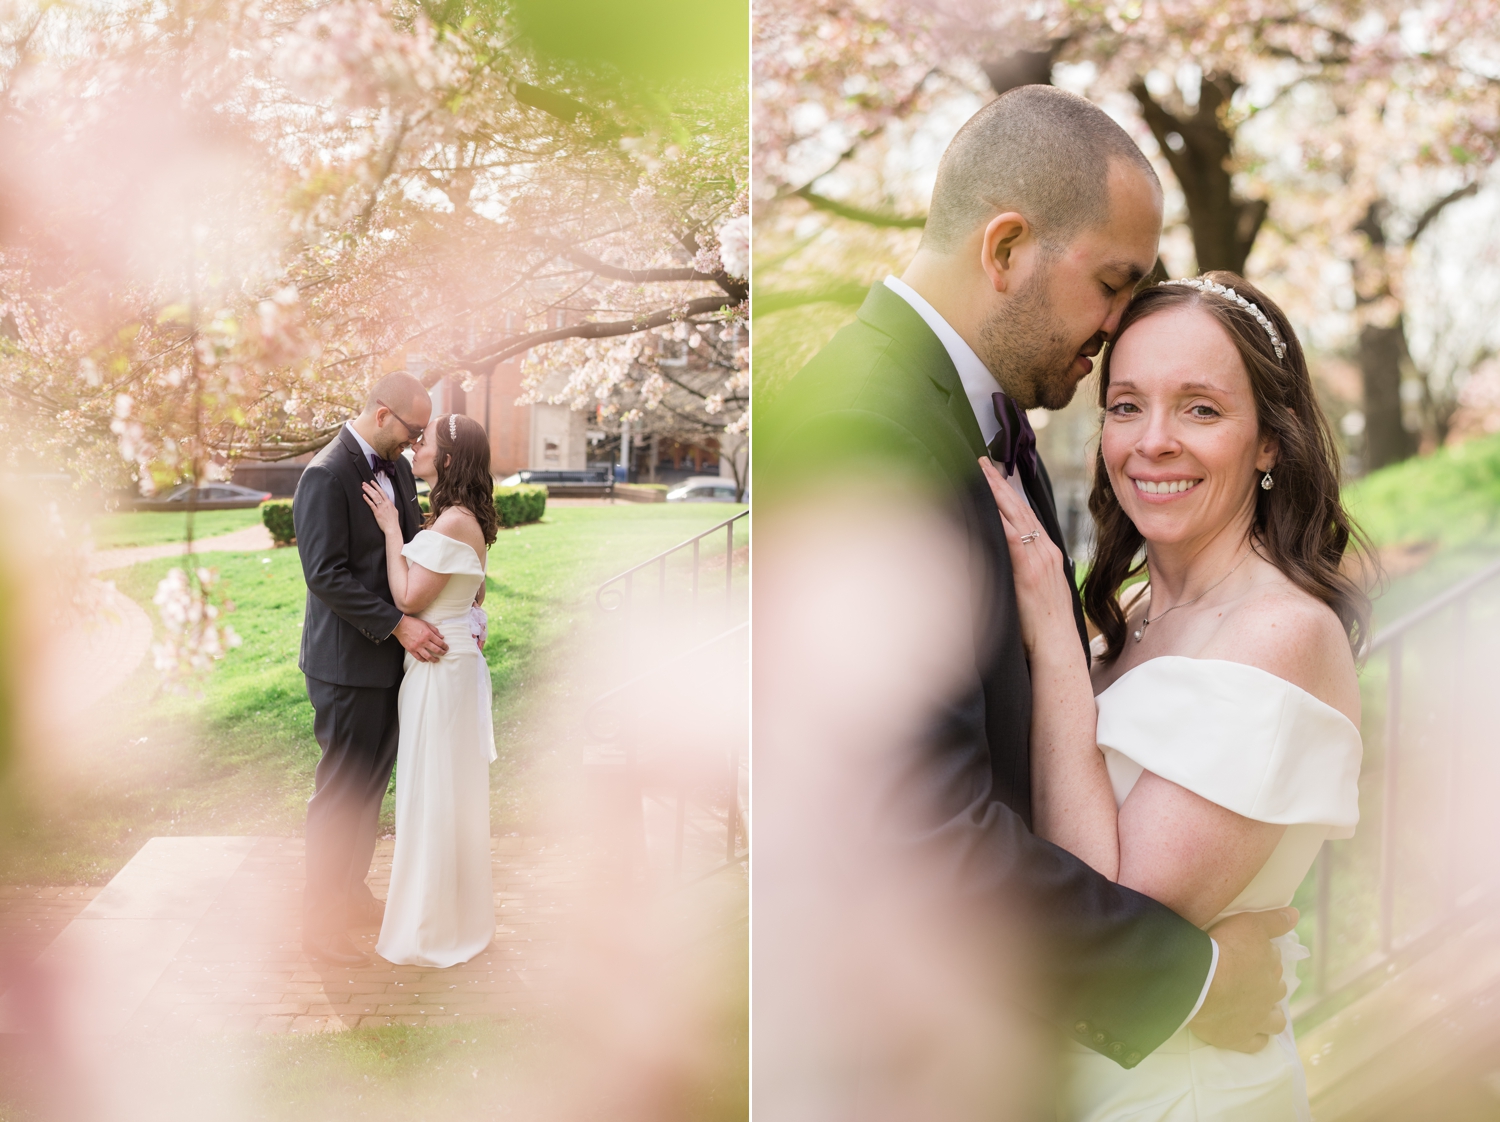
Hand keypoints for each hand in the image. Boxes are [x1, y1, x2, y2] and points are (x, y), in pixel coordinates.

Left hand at [361, 481, 401, 535]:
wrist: (392, 528)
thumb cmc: (393, 521)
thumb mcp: (394, 511)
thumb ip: (390, 506)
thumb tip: (388, 502)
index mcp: (389, 503)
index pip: (382, 492)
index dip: (377, 486)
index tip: (372, 482)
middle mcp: (385, 504)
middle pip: (377, 493)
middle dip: (370, 487)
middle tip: (364, 483)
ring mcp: (381, 508)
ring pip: (374, 497)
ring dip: (368, 491)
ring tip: (363, 487)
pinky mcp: (377, 513)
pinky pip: (371, 505)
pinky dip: (367, 499)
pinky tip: (364, 495)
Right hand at [393, 615, 447, 661]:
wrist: (400, 625)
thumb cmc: (413, 623)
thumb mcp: (426, 624)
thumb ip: (435, 631)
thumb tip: (442, 637)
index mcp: (428, 634)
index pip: (440, 642)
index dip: (445, 646)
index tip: (446, 648)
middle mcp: (423, 641)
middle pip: (436, 650)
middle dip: (442, 653)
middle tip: (444, 653)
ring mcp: (417, 646)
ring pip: (428, 656)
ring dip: (434, 659)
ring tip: (437, 660)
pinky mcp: (411, 650)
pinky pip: (418, 657)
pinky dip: (423, 660)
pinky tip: (426, 660)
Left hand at [978, 457, 1075, 653]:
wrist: (1056, 646)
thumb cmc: (1042, 625)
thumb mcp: (1034, 589)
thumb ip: (1021, 568)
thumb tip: (1001, 558)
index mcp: (1046, 553)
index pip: (1026, 514)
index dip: (1010, 493)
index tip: (995, 474)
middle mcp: (1045, 550)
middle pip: (1020, 508)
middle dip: (1000, 483)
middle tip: (983, 462)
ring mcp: (1039, 559)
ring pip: (1016, 517)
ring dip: (997, 493)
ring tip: (981, 473)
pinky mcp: (1029, 572)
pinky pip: (1013, 539)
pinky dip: (1000, 521)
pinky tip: (986, 507)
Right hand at [1189, 907, 1297, 1051]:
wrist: (1199, 982)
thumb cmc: (1224, 948)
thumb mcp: (1250, 924)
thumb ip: (1274, 921)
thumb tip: (1296, 914)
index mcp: (1271, 968)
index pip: (1274, 963)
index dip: (1264, 959)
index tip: (1250, 955)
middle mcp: (1269, 995)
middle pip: (1276, 990)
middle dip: (1268, 986)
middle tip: (1250, 980)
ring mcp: (1256, 1020)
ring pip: (1275, 1021)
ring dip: (1270, 1015)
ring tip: (1259, 1010)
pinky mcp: (1240, 1039)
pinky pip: (1256, 1043)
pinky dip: (1255, 1039)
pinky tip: (1250, 1033)